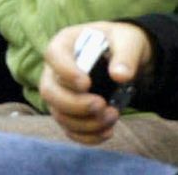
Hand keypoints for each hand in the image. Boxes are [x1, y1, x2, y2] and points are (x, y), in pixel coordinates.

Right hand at [39, 22, 151, 143]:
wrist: (122, 58)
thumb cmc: (120, 43)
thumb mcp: (127, 41)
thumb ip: (125, 56)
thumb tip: (120, 75)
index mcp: (65, 43)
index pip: (54, 55)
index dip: (65, 72)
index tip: (87, 84)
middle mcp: (55, 69)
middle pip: (49, 91)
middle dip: (74, 105)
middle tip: (102, 105)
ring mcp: (59, 92)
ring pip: (59, 114)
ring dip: (85, 123)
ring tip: (112, 116)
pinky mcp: (68, 112)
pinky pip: (69, 129)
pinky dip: (87, 136)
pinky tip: (108, 131)